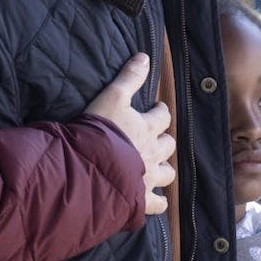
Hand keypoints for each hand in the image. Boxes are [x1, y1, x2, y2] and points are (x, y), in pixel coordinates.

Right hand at [84, 53, 177, 215]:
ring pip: (167, 173)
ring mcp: (149, 178)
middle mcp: (153, 153)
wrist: (91, 168)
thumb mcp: (112, 97)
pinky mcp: (142, 200)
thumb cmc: (100, 131)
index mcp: (147, 128)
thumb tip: (144, 56)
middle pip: (168, 145)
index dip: (160, 111)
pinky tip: (154, 200)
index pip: (162, 116)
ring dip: (164, 169)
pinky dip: (158, 201)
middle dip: (164, 141)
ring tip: (157, 167)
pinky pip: (158, 204)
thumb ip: (128, 77)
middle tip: (156, 139)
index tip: (157, 109)